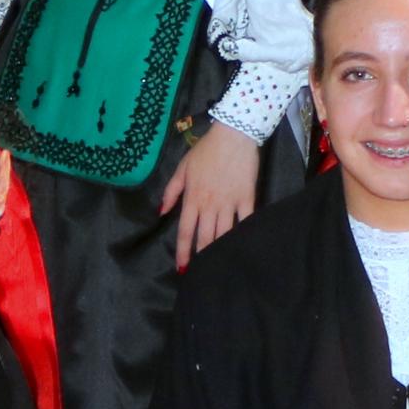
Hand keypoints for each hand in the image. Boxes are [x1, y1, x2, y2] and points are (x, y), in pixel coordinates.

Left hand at [161, 124, 265, 266]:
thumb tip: (160, 213)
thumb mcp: (182, 168)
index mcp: (193, 198)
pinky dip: (243, 235)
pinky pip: (245, 221)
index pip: (185, 230)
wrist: (233, 135)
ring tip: (218, 265)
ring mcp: (229, 203)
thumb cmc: (206, 151)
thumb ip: (171, 191)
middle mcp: (210, 204)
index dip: (182, 252)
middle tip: (200, 273)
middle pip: (204, 237)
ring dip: (219, 250)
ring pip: (223, 233)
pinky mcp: (247, 198)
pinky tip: (241, 247)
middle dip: (201, 257)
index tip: (182, 268)